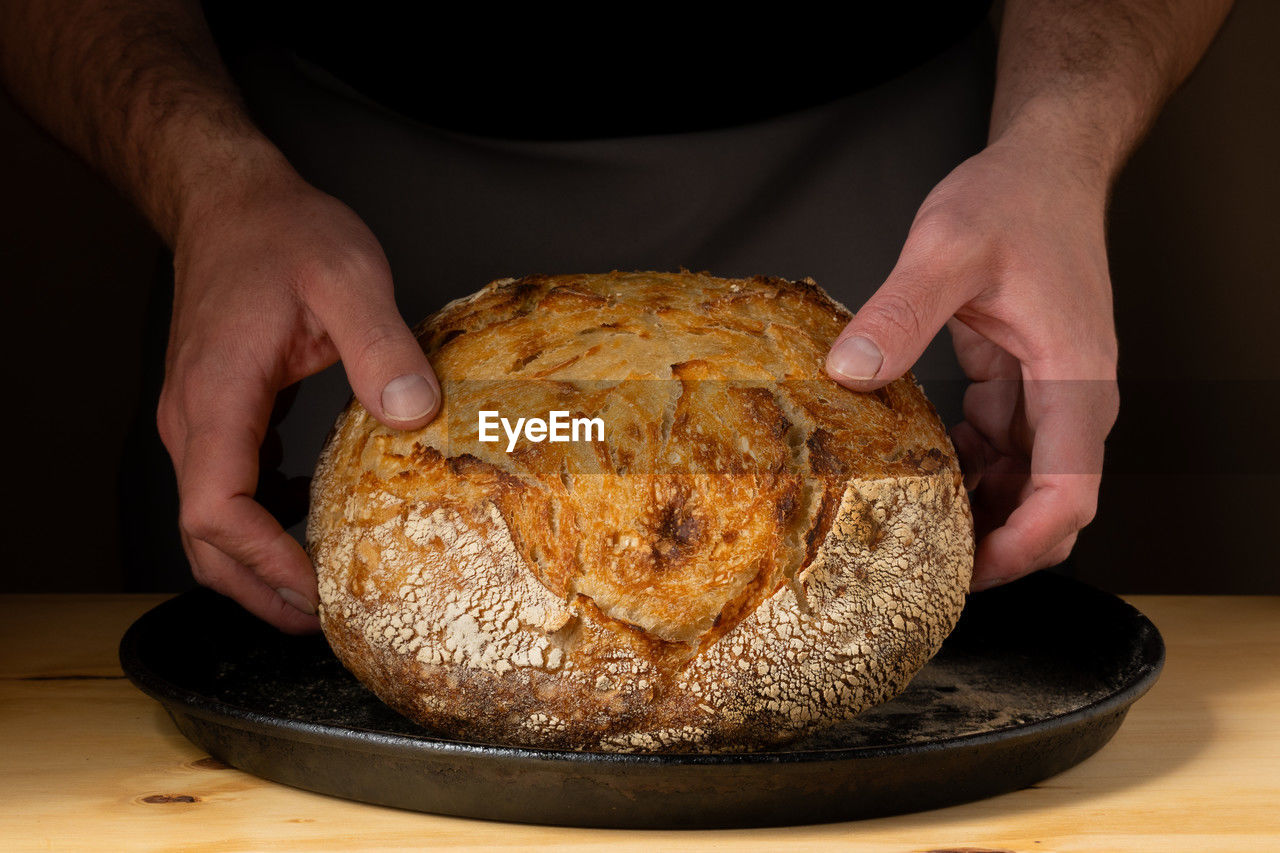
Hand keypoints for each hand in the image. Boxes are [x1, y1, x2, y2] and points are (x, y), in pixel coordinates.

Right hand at [156, 163, 440, 631]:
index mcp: (218, 397)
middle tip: (323, 620)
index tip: (315, 590)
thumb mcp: (348, 278)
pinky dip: (261, 524)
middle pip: (203, 540)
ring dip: (257, 564)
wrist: (232, 201)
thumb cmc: (281, 233)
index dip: (262, 562)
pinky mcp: (218, 412)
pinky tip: (310, 518)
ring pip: (210, 522)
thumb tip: (415, 417)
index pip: (216, 511)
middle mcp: (194, 420)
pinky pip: (227, 489)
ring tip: (320, 590)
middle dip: (258, 588)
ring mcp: (200, 420)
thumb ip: (382, 346)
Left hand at [825, 126, 1118, 590]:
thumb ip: (902, 314)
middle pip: (1047, 501)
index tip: (974, 571)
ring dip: (976, 509)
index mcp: (1073, 379)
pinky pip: (998, 446)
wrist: (1044, 166)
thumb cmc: (1016, 199)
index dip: (1025, 543)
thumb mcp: (948, 248)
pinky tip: (917, 472)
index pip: (1069, 491)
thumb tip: (851, 375)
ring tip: (909, 529)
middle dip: (996, 542)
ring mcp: (1048, 392)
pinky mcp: (1021, 381)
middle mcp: (1071, 396)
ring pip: (1021, 480)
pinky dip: (964, 467)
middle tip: (923, 566)